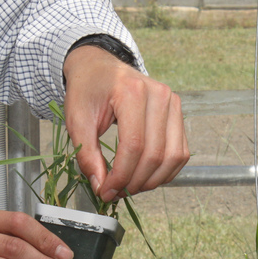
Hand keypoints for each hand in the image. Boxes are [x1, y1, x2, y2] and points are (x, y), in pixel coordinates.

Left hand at [62, 45, 188, 202]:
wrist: (99, 66)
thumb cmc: (87, 89)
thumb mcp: (77, 120)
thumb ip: (87, 155)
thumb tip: (102, 187)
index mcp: (131, 91)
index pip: (134, 145)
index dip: (121, 176)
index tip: (106, 191)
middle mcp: (159, 95)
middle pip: (155, 154)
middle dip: (135, 182)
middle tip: (116, 192)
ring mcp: (173, 103)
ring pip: (173, 157)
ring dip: (152, 181)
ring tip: (129, 186)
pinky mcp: (178, 113)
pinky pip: (180, 152)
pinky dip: (165, 171)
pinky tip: (145, 177)